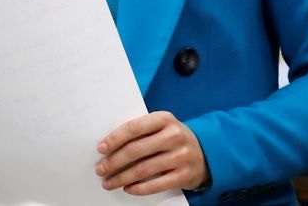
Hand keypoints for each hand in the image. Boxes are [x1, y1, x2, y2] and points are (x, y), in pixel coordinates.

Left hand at [95, 111, 209, 194]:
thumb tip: (110, 145)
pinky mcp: (184, 175)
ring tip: (109, 182)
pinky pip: (156, 184)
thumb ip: (141, 131)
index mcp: (164, 119)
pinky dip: (138, 188)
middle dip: (114, 161)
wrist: (206, 153)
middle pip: (136, 150)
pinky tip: (127, 188)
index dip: (114, 139)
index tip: (101, 148)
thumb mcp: (161, 127)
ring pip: (143, 169)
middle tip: (101, 169)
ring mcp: (180, 156)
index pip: (133, 128)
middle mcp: (174, 136)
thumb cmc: (173, 138)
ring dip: (121, 177)